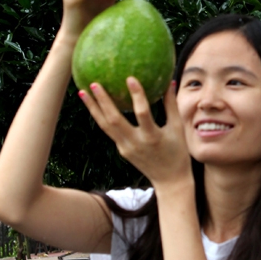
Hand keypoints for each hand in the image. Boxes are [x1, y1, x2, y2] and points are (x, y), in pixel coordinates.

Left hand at [78, 78, 192, 191]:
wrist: (169, 180)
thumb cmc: (178, 152)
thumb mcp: (177, 128)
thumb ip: (171, 105)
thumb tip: (170, 82)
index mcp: (152, 136)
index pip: (142, 113)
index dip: (136, 95)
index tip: (130, 78)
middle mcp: (135, 143)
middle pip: (113, 120)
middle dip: (102, 102)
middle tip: (94, 84)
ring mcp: (125, 148)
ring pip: (105, 126)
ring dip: (93, 109)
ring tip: (83, 92)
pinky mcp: (122, 150)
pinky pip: (109, 131)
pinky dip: (101, 117)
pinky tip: (94, 105)